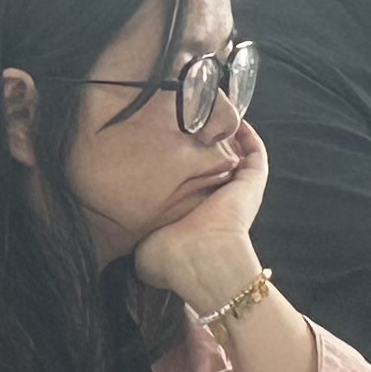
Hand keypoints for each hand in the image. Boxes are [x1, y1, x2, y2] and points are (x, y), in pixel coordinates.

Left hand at [131, 114, 270, 306]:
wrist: (201, 260)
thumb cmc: (171, 259)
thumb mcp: (141, 250)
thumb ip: (133, 235)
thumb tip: (115, 235)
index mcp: (194, 213)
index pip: (190, 182)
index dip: (179, 164)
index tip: (162, 142)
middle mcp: (217, 200)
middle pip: (214, 164)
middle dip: (203, 143)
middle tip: (188, 119)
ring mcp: (237, 190)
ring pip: (236, 155)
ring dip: (227, 135)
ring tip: (211, 111)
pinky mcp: (251, 182)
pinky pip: (255, 152)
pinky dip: (248, 135)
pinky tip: (235, 119)